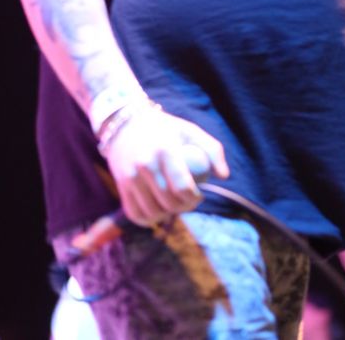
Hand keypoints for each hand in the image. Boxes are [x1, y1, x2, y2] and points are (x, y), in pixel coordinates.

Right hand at [104, 106, 228, 225]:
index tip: (200, 195)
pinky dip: (149, 219)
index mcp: (165, 149)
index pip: (182, 186)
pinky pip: (136, 215)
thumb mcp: (190, 131)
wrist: (127, 126)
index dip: (195, 198)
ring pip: (153, 212)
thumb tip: (223, 176)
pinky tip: (159, 210)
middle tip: (191, 202)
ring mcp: (130, 177)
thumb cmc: (165, 130)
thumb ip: (212, 150)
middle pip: (168, 202)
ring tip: (175, 204)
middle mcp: (145, 164)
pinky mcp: (121, 187)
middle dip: (184, 207)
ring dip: (168, 214)